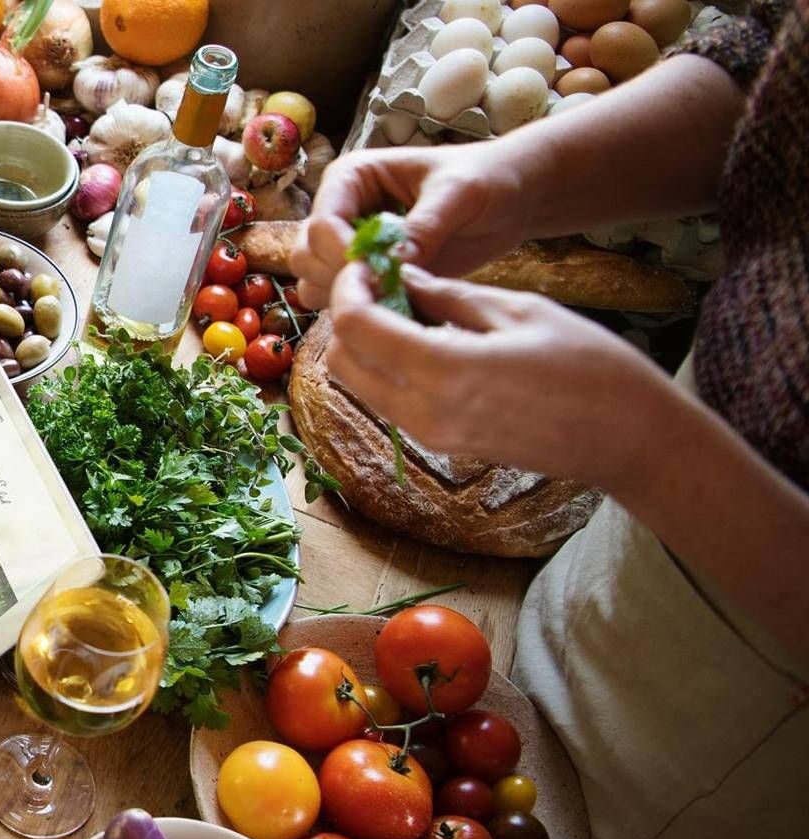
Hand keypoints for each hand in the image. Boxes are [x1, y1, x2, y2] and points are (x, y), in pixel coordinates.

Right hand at [292, 143, 536, 309]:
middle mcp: (340, 212)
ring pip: (314, 283)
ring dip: (348, 298)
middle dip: (340, 278)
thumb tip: (392, 262)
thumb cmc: (484, 178)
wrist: (509, 199)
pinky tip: (403, 308)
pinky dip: (365, 311)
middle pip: (305, 256)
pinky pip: (344, 301)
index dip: (342, 253)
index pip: (321, 222)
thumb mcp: (458, 193)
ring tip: (398, 298)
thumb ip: (422, 226)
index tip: (379, 273)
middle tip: (389, 289)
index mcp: (351, 179)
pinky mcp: (367, 275)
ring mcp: (349, 247)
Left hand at [326, 262, 671, 486]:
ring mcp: (429, 435)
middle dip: (347, 317)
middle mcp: (423, 412)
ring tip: (402, 306)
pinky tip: (422, 338)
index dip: (349, 288)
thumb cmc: (591, 367)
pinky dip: (386, 367)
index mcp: (443, 371)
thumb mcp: (518, 310)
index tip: (365, 263)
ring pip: (359, 385)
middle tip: (378, 282)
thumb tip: (398, 276)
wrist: (629, 439)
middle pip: (341, 362)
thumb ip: (448, 295)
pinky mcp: (440, 445)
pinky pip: (388, 401)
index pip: (355, 327)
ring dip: (363, 344)